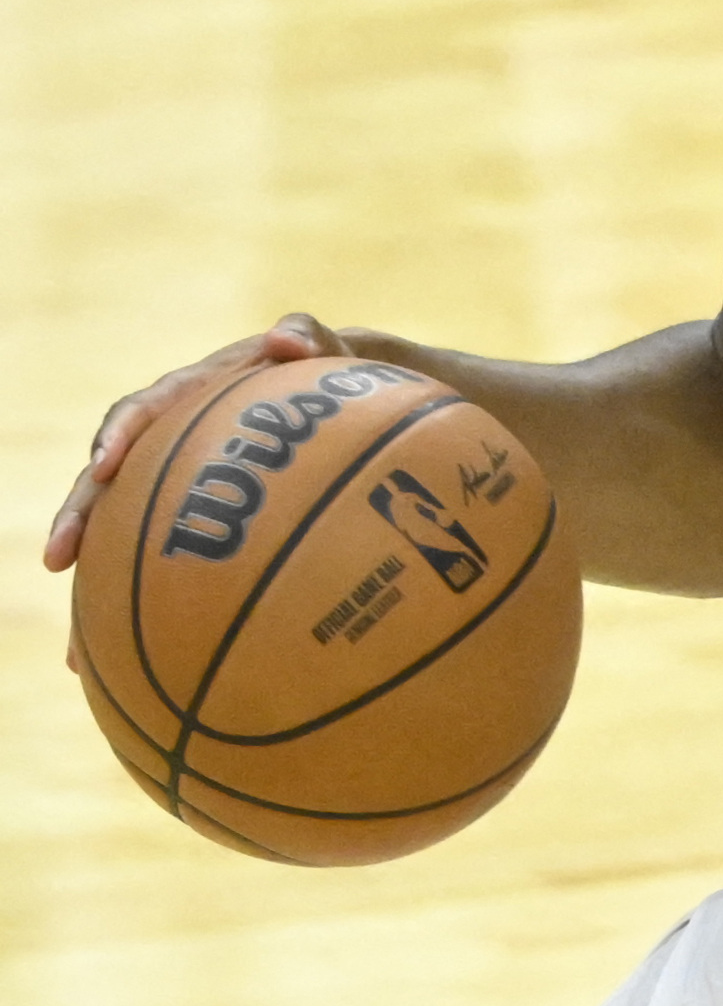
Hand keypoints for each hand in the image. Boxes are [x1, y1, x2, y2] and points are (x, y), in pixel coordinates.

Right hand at [47, 313, 349, 672]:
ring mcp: (196, 483)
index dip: (121, 434)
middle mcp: (187, 439)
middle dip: (82, 515)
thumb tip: (286, 334)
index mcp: (209, 393)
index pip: (150, 409)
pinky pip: (177, 566)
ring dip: (103, 585)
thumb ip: (321, 343)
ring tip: (79, 650)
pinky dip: (159, 611)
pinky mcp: (215, 524)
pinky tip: (147, 671)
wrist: (378, 406)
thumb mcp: (351, 358)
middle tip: (59, 557)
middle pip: (118, 476)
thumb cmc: (363, 379)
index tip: (104, 466)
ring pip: (134, 533)